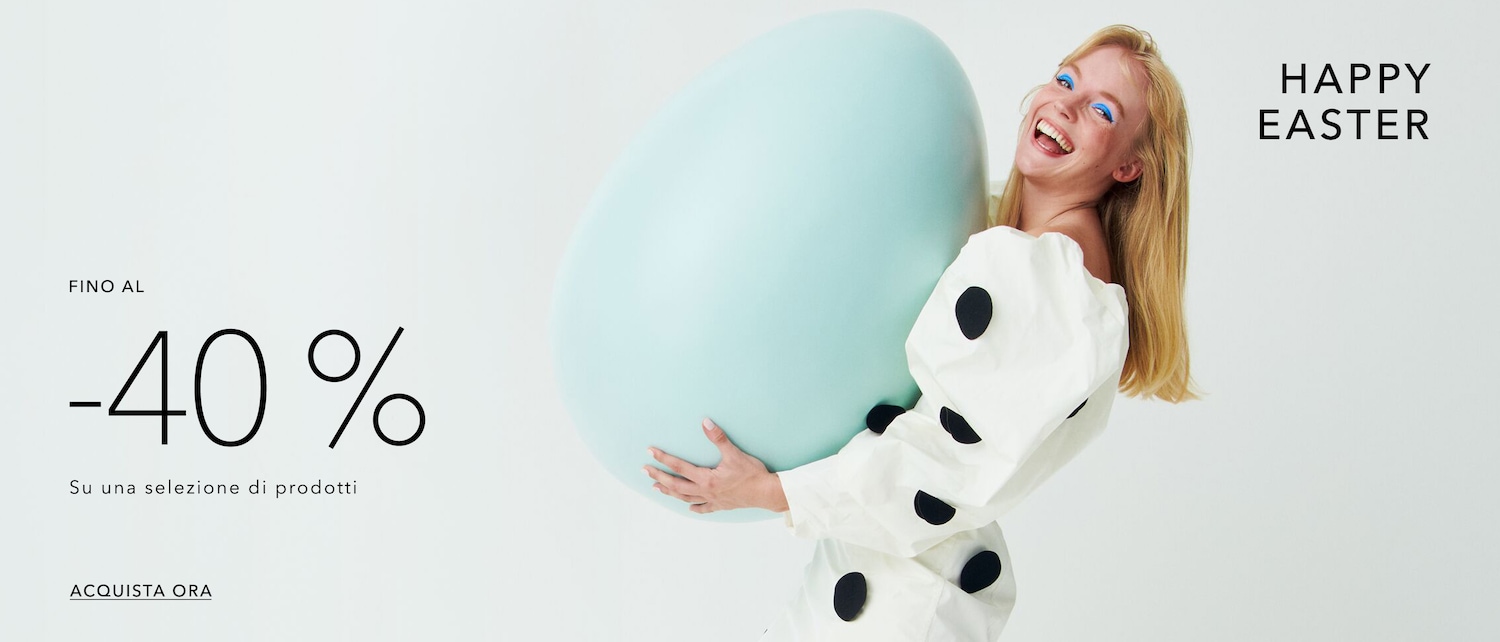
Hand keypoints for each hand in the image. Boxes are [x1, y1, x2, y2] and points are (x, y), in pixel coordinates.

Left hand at [644, 418, 788, 513]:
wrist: (767, 493)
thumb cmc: (752, 474)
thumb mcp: (735, 454)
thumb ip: (718, 438)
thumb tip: (705, 423)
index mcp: (706, 478)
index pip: (679, 466)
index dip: (663, 459)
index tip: (650, 453)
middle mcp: (705, 491)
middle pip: (676, 485)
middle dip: (659, 476)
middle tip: (645, 471)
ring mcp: (712, 500)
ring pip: (685, 497)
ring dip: (670, 492)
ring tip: (656, 487)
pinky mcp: (721, 505)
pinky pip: (704, 508)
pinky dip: (695, 507)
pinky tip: (689, 507)